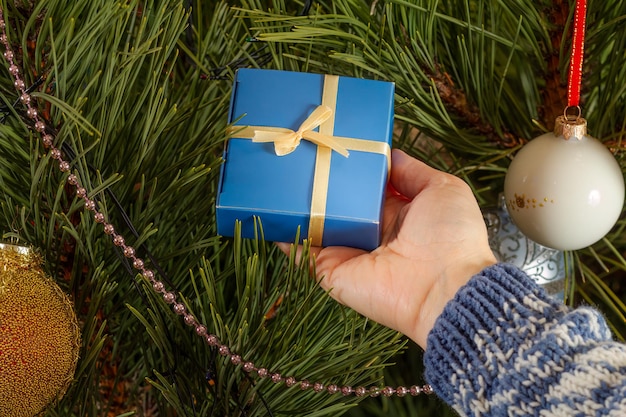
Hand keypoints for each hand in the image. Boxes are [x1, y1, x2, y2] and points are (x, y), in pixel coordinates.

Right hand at [280, 149, 495, 348]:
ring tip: (276, 175)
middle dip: (319, 183)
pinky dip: (284, 234)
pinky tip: (268, 212)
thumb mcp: (442, 189)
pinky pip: (301, 252)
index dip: (350, 169)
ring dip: (296, 206)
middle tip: (298, 154)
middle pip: (337, 205)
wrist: (444, 287)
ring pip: (315, 225)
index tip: (330, 144)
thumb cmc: (450, 236)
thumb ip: (412, 171)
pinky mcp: (330, 270)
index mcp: (396, 214)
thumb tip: (389, 154)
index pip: (365, 189)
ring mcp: (347, 252)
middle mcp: (369, 233)